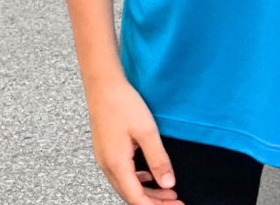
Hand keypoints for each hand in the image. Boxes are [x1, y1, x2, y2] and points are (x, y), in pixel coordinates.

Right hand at [87, 75, 177, 202]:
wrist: (103, 86)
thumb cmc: (123, 104)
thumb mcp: (147, 131)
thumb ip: (158, 159)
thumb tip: (169, 183)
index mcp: (116, 165)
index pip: (136, 198)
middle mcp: (107, 167)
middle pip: (131, 195)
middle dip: (154, 202)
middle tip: (175, 202)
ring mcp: (105, 159)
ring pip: (127, 185)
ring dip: (147, 191)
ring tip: (168, 192)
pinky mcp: (107, 151)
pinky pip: (123, 174)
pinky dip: (138, 179)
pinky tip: (150, 176)